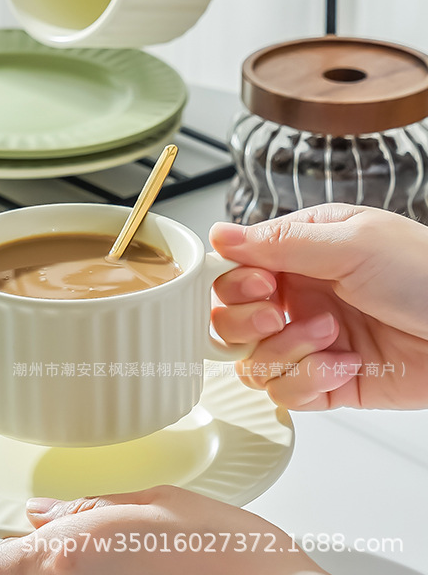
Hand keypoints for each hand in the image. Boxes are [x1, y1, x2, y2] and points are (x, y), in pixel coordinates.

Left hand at [0, 486, 325, 573]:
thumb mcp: (153, 501)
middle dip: (38, 566)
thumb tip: (42, 512)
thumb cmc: (225, 549)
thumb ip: (88, 508)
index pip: (2, 563)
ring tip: (112, 564)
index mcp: (73, 551)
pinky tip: (129, 574)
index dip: (13, 550)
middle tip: (79, 553)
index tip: (28, 542)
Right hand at [209, 203, 427, 409]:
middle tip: (279, 316)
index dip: (234, 284)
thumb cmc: (427, 274)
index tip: (262, 285)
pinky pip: (285, 392)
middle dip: (248, 322)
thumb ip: (279, 242)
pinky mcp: (326, 381)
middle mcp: (297, 296)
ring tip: (331, 336)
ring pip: (251, 360)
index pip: (233, 270)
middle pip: (230, 319)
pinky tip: (345, 365)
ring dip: (286, 352)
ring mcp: (309, 341)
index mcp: (299, 253)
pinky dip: (309, 382)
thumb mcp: (351, 243)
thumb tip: (218, 234)